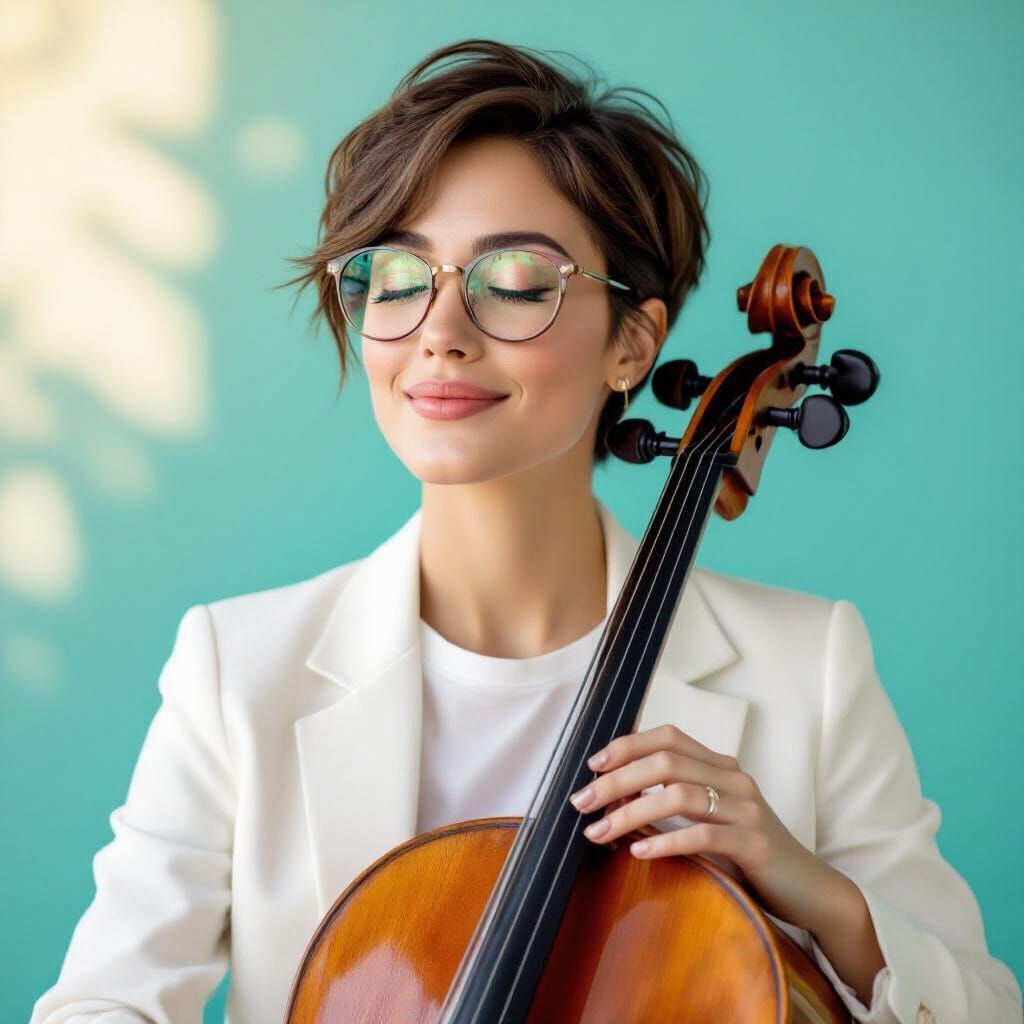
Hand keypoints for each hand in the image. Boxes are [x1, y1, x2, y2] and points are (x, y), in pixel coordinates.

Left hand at [567, 723, 845, 935]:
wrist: (808, 888)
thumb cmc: (749, 851)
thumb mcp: (712, 816)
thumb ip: (676, 799)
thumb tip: (617, 795)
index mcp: (721, 766)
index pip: (668, 736)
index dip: (628, 744)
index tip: (593, 764)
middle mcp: (734, 778)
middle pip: (664, 762)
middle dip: (616, 780)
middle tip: (582, 802)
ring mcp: (746, 809)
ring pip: (677, 796)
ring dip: (630, 813)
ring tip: (599, 832)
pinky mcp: (755, 843)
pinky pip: (701, 835)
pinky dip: (664, 842)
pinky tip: (638, 853)